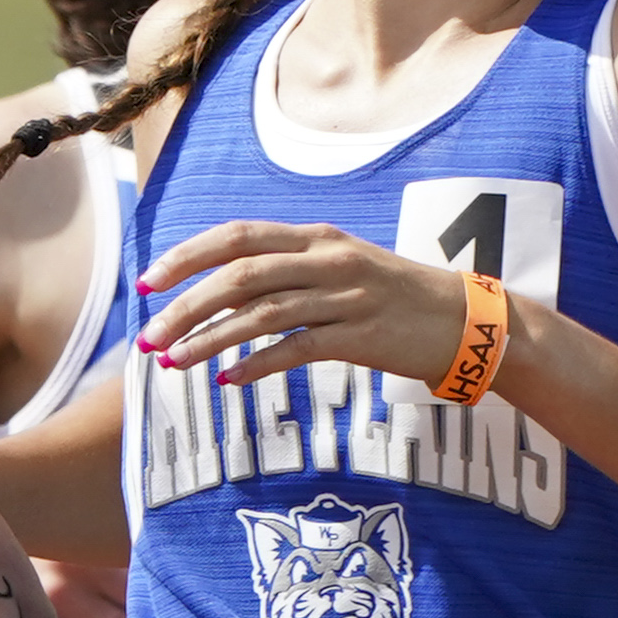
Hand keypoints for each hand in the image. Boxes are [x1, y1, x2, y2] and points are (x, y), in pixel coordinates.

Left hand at [136, 220, 472, 388]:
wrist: (469, 322)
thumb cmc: (398, 298)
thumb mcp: (342, 270)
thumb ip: (289, 274)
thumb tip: (223, 293)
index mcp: (317, 238)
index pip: (237, 237)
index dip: (187, 257)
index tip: (148, 282)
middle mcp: (328, 260)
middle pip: (240, 274)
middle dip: (185, 305)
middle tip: (148, 335)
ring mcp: (347, 298)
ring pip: (261, 313)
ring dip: (209, 339)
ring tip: (173, 362)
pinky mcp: (363, 336)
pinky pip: (298, 349)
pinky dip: (258, 365)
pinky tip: (228, 381)